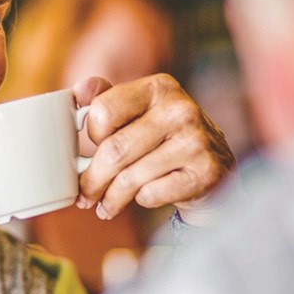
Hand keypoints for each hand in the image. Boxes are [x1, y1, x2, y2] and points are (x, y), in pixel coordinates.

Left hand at [72, 74, 235, 219]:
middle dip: (93, 179)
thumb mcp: (139, 111)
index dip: (92, 134)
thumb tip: (79, 91)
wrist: (214, 166)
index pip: (104, 110)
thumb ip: (107, 98)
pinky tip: (142, 199)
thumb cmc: (165, 138)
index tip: (91, 148)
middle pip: (114, 150)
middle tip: (84, 195)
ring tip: (106, 205)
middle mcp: (180, 110)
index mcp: (159, 87)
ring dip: (112, 198)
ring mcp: (196, 141)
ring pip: (131, 178)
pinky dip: (141, 200)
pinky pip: (152, 194)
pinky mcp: (205, 172)